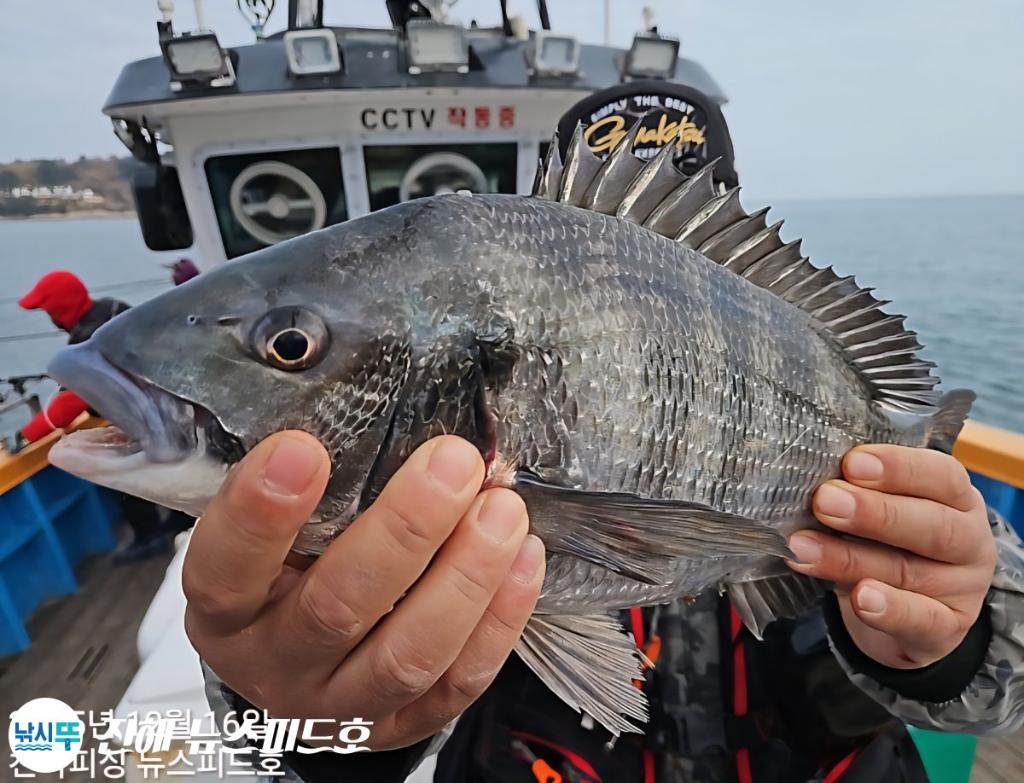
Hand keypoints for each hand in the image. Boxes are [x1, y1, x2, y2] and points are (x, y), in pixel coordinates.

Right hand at [183, 432, 544, 749]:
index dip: (259, 513)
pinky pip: (456, 684)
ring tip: (503, 512)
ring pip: (407, 655)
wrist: (296, 663)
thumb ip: (301, 480)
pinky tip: (524, 559)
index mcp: (225, 609)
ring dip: (465, 578)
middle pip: (335, 608)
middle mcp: (274, 665)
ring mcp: (339, 705)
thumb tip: (364, 391)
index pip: (224, 567)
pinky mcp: (399, 725)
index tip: (302, 448)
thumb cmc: (285, 570)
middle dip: (404, 531)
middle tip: (453, 463)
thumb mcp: (268, 527)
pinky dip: (498, 622)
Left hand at [786, 445, 996, 668]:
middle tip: (823, 501)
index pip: (939, 475)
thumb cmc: (887, 540)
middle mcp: (968, 539)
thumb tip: (803, 478)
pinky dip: (891, 610)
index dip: (898, 468)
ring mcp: (961, 587)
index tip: (851, 463)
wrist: (902, 609)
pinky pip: (922, 621)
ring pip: (907, 571)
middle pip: (931, 524)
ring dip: (849, 558)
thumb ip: (855, 492)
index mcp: (955, 497)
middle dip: (873, 512)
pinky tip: (862, 599)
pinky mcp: (948, 629)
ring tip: (802, 548)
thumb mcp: (876, 510)